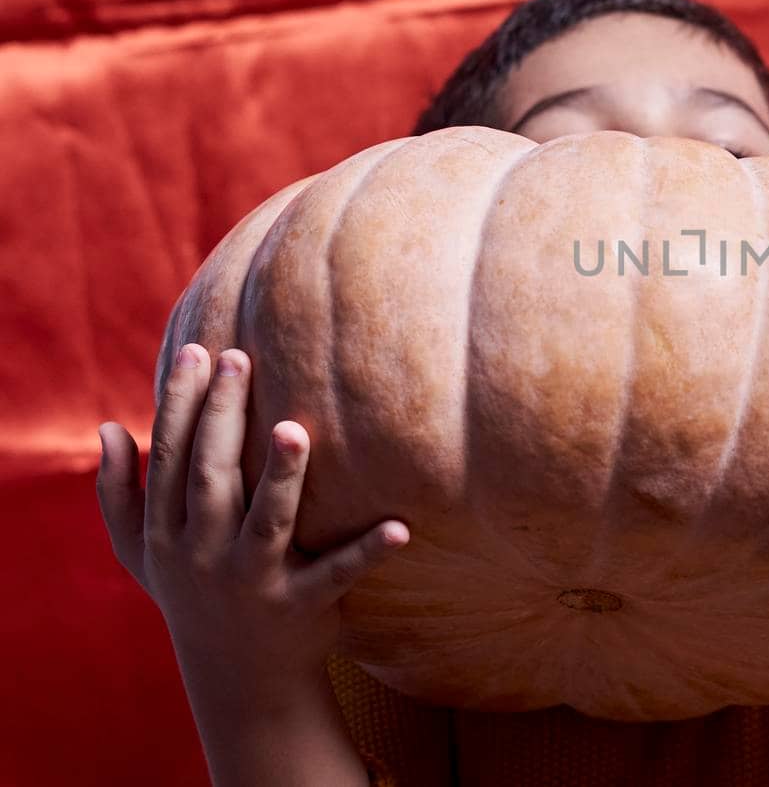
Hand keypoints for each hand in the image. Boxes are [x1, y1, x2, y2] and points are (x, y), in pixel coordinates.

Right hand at [96, 343, 407, 705]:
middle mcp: (204, 555)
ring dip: (281, 476)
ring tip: (296, 429)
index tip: (194, 351)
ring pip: (267, 522)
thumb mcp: (142, 553)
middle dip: (221, 417)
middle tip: (240, 359)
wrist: (238, 677)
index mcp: (166, 534)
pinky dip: (367, 553)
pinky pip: (336, 575)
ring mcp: (252, 581)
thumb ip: (119, 494)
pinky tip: (399, 527)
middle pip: (210, 477)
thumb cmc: (193, 593)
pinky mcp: (301, 606)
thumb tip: (108, 428)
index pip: (168, 459)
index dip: (178, 405)